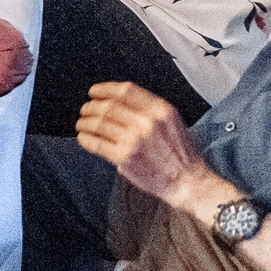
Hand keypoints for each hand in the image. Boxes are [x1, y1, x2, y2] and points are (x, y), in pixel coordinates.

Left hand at [75, 83, 222, 213]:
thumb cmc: (180, 153)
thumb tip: (116, 100)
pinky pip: (97, 144)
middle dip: (91, 107)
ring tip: (81, 124)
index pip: (125, 90)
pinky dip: (86, 139)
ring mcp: (135, 140)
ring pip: (99, 123)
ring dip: (85, 122)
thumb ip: (148, 109)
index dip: (105, 89)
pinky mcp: (125, 158)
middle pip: (108, 106)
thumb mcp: (171, 121)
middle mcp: (147, 122)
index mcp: (160, 109)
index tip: (94, 92)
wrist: (188, 181)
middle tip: (85, 110)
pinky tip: (84, 138)